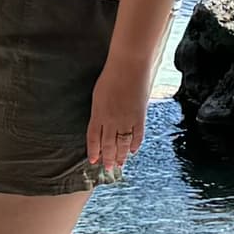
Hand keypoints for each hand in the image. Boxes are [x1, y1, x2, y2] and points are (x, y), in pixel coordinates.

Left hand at [86, 61, 147, 176]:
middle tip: (108, 168)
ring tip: (120, 164)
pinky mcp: (140, 116)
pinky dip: (135, 144)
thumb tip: (100, 124)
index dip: (94, 151)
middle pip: (108, 145)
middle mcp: (111, 120)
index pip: (94, 138)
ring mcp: (127, 119)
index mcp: (98, 114)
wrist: (129, 65)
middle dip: (108, 158)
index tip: (94, 160)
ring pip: (122, 144)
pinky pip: (137, 135)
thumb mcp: (98, 95)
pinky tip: (132, 150)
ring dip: (121, 156)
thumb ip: (99, 112)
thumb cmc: (112, 76)